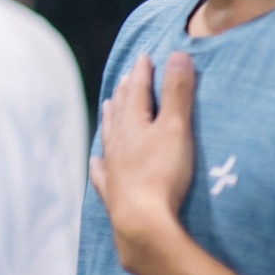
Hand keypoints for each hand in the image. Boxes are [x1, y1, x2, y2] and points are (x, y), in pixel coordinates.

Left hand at [91, 53, 196, 267]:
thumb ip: (177, 92)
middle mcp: (117, 143)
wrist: (141, 220)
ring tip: (109, 106)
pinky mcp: (114, 192)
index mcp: (132, 124)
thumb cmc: (161, 172)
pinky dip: (100, 162)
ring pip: (109, 136)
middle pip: (120, 112)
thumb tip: (178, 55)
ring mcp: (112, 168)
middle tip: (125, 78)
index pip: (136, 91)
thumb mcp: (175, 128)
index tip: (143, 57)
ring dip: (111, 119)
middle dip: (125, 92)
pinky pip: (102, 172)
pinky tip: (96, 161)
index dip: (141, 73)